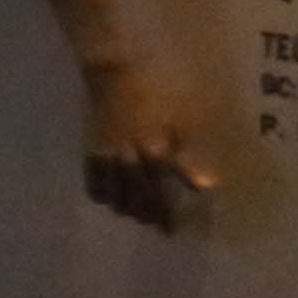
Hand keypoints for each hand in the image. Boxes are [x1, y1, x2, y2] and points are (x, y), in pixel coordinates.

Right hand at [81, 51, 214, 230]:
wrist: (112, 69)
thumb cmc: (155, 86)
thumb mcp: (182, 110)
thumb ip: (191, 142)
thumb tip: (206, 173)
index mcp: (157, 146)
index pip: (176, 177)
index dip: (189, 190)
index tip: (203, 200)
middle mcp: (132, 157)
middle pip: (145, 196)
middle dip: (156, 215)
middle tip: (166, 228)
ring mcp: (109, 156)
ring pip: (119, 196)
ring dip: (131, 210)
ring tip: (141, 216)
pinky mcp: (92, 151)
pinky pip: (95, 184)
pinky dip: (104, 196)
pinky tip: (113, 201)